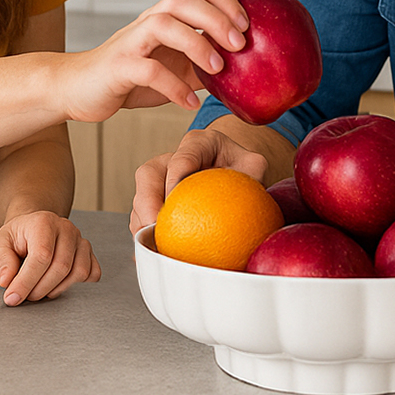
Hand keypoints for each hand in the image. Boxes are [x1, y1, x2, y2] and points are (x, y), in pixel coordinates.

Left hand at [0, 211, 101, 304]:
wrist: (35, 228)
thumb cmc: (19, 237)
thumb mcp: (0, 244)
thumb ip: (2, 261)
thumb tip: (7, 281)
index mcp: (43, 223)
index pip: (41, 256)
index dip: (26, 281)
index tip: (13, 297)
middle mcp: (66, 229)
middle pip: (61, 267)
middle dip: (41, 289)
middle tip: (26, 295)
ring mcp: (81, 240)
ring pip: (78, 273)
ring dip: (58, 289)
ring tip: (41, 289)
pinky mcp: (89, 252)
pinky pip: (92, 274)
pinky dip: (77, 285)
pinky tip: (59, 284)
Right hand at [57, 0, 248, 122]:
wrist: (79, 89)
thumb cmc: (132, 77)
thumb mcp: (176, 69)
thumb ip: (205, 65)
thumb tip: (247, 71)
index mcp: (165, 17)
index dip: (226, 0)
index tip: (248, 26)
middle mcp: (148, 22)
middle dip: (216, 18)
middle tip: (241, 44)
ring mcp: (131, 42)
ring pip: (163, 25)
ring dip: (196, 44)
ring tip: (218, 69)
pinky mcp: (118, 67)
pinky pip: (147, 70)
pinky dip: (173, 86)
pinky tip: (190, 103)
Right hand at [130, 129, 268, 232]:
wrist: (232, 173)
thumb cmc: (243, 169)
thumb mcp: (254, 165)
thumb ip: (252, 174)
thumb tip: (246, 196)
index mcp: (198, 143)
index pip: (181, 159)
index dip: (175, 180)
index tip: (176, 203)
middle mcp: (172, 157)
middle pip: (149, 174)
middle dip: (148, 202)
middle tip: (155, 226)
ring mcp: (159, 177)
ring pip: (140, 195)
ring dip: (142, 220)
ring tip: (153, 243)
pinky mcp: (153, 198)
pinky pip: (140, 214)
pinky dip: (144, 233)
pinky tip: (153, 250)